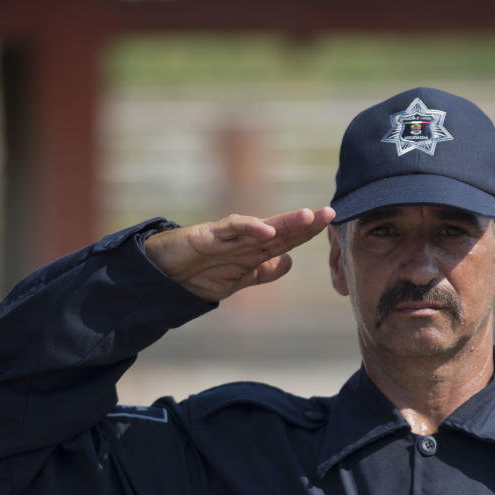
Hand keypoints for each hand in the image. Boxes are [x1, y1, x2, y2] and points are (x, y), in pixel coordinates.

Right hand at [144, 207, 335, 301]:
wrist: (164, 276)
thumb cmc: (200, 274)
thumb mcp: (238, 281)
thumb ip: (263, 273)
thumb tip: (290, 262)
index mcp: (252, 251)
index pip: (285, 239)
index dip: (307, 232)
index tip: (330, 223)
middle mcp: (243, 240)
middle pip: (279, 230)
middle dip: (304, 223)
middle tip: (329, 213)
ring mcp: (227, 237)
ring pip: (260, 226)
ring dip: (284, 222)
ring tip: (307, 217)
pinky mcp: (208, 236)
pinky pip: (231, 229)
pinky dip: (249, 228)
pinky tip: (267, 230)